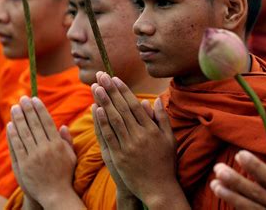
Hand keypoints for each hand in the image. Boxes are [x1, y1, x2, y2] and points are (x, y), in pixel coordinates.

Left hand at [6, 96, 83, 208]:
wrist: (55, 194)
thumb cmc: (65, 174)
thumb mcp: (71, 156)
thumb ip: (67, 140)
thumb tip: (62, 125)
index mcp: (57, 145)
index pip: (47, 122)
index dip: (40, 109)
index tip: (35, 99)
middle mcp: (44, 149)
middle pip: (34, 125)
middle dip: (28, 110)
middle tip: (23, 98)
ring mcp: (32, 157)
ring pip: (24, 133)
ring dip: (18, 119)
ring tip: (15, 108)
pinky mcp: (22, 165)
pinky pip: (16, 147)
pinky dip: (12, 135)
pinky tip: (10, 125)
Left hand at [92, 72, 188, 208]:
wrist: (159, 189)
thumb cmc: (166, 163)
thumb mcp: (169, 139)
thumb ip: (162, 119)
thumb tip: (154, 101)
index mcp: (152, 130)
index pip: (135, 105)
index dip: (124, 90)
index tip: (115, 78)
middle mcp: (140, 135)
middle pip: (122, 108)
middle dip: (111, 90)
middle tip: (101, 76)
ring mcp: (128, 146)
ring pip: (114, 119)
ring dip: (104, 102)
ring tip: (96, 87)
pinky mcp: (119, 157)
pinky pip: (109, 136)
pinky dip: (102, 122)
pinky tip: (95, 109)